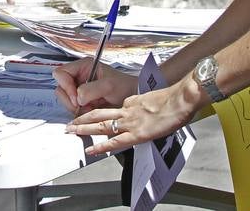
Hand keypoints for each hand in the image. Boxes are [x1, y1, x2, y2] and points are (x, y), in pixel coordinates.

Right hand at [52, 56, 137, 114]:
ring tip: (89, 107)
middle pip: (60, 87)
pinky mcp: (81, 100)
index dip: (66, 86)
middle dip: (70, 99)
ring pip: (65, 99)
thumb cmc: (124, 86)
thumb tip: (78, 97)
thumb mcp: (109, 85)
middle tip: (82, 105)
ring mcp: (79, 89)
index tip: (76, 97)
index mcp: (83, 66)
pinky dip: (78, 111)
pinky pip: (71, 107)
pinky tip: (90, 110)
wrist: (132, 97)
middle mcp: (79, 76)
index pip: (61, 73)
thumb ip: (91, 89)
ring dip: (74, 106)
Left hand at [65, 78, 201, 156]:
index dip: (99, 113)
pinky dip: (100, 146)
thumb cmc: (174, 99)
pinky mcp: (136, 134)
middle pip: (99, 114)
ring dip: (84, 128)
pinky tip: (91, 150)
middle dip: (82, 118)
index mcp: (132, 102)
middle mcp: (127, 111)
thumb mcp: (155, 99)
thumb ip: (147, 104)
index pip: (111, 109)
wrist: (179, 99)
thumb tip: (148, 109)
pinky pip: (114, 142)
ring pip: (101, 125)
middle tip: (69, 123)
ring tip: (71, 131)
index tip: (90, 117)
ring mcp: (130, 122)